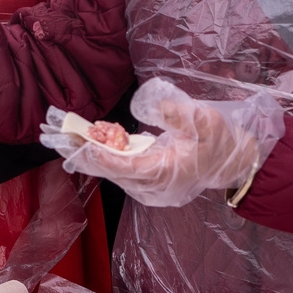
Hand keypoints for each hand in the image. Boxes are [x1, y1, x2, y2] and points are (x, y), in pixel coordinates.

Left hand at [38, 78, 284, 207]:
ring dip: (88, 152)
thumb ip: (182, 115)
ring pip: (112, 169)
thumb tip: (160, 106)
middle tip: (55, 135)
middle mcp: (152, 186)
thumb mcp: (208, 123)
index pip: (124, 166)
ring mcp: (149, 186)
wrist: (237, 164)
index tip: (77, 143)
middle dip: (82, 152)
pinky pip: (120, 167)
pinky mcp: (148, 180)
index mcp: (165, 174)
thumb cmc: (223, 143)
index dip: (98, 155)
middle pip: (110, 169)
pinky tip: (89, 138)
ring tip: (64, 135)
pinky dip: (103, 153)